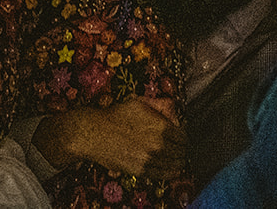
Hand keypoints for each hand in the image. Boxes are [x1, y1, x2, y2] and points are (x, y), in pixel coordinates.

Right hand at [35, 99, 185, 180]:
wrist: (93, 133)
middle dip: (181, 148)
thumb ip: (160, 105)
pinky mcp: (140, 170)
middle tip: (178, 146)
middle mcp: (157, 144)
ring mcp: (149, 159)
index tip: (179, 134)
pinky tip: (169, 168)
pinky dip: (169, 172)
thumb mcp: (139, 102)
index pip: (183, 136)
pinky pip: (162, 175)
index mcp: (159, 126)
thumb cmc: (115, 115)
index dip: (182, 135)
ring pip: (175, 165)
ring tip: (174, 157)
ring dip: (177, 161)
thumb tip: (175, 112)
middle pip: (181, 152)